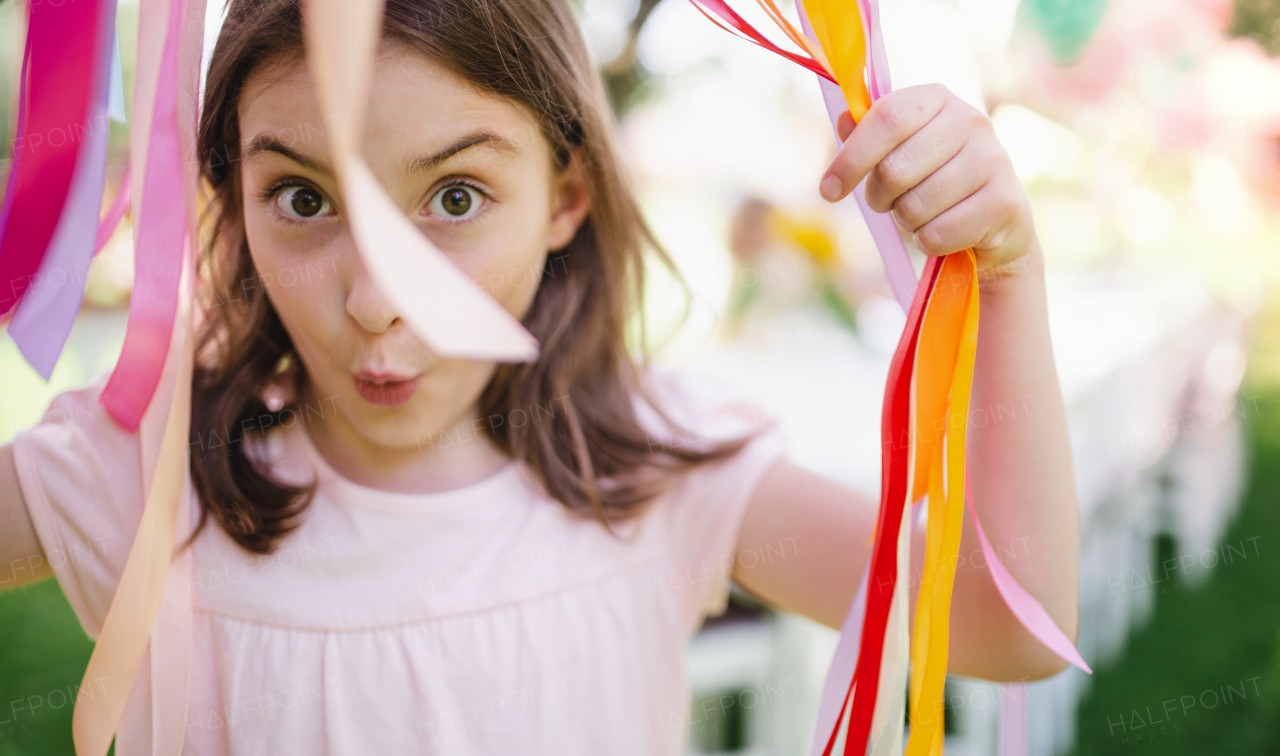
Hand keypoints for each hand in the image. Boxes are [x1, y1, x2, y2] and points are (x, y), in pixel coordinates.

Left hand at [819, 84, 1036, 279]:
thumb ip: (869, 135)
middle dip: (879, 197)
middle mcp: (971, 121)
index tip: (827, 190)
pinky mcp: (1005, 203)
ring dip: (907, 222)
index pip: (887, 118)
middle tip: (889, 202)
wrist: (994, 224)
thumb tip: (844, 119)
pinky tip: (947, 231)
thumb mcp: (898, 154)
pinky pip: (936, 235)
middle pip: (893, 170)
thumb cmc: (933, 183)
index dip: (851, 157)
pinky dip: (930, 242)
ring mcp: (994, 160)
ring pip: (913, 208)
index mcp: (937, 99)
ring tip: (925, 214)